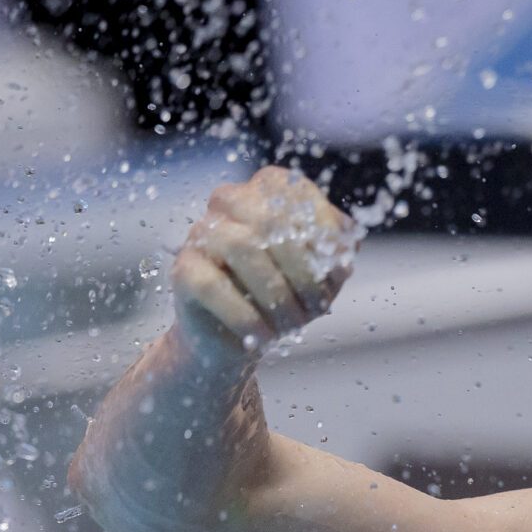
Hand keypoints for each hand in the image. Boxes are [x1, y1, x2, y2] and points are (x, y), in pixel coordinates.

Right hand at [169, 166, 360, 373]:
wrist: (240, 339)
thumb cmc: (284, 297)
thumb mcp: (322, 274)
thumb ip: (336, 250)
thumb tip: (348, 241)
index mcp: (264, 192)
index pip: (296, 192)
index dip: (324, 232)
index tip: (341, 273)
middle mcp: (228, 202)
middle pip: (269, 220)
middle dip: (303, 271)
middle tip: (318, 308)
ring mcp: (201, 233)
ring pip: (241, 247)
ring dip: (276, 295)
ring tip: (292, 326)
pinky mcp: (184, 269)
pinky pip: (212, 285)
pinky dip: (244, 316)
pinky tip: (262, 337)